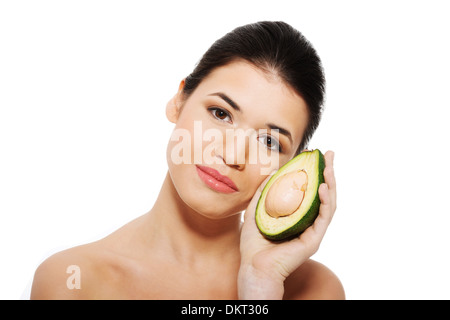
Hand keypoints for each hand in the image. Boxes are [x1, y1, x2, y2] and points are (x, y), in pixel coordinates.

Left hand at [238, 150, 336, 298]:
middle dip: (328, 173)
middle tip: (330, 154)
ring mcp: (313, 231)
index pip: (310, 191)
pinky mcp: (314, 239)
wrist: (253, 266)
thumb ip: (262, 194)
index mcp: (297, 216)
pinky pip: (323, 217)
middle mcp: (308, 222)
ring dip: (331, 183)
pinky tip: (322, 187)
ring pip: (328, 203)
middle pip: (323, 194)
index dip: (314, 173)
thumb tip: (270, 174)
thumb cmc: (254, 244)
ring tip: (329, 167)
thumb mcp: (255, 212)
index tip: (316, 156)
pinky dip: (324, 201)